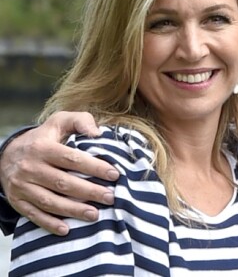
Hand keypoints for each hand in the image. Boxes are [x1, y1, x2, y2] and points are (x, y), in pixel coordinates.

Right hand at [0, 111, 119, 235]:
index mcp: (43, 147)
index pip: (72, 159)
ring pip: (50, 201)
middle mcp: (31, 167)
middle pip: (63, 183)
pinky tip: (66, 229)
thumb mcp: (60, 121)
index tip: (114, 174)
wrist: (8, 153)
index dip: (94, 167)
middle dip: (89, 192)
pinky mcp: (17, 201)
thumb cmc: (44, 136)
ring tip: (95, 214)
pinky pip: (34, 215)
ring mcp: (22, 186)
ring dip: (73, 210)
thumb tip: (98, 134)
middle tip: (110, 198)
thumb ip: (81, 121)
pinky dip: (49, 223)